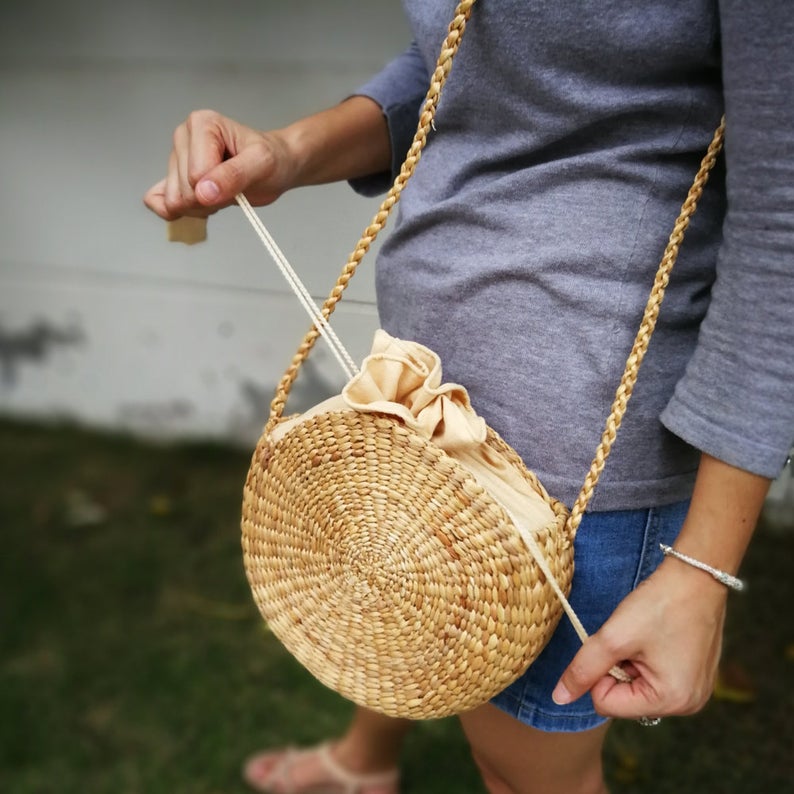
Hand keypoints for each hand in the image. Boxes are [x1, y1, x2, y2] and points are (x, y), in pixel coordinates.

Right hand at [143, 109, 297, 220]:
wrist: (275, 168)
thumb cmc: (271, 160)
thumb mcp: (262, 165)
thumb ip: (234, 176)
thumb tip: (204, 192)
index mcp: (202, 124)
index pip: (196, 174)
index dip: (219, 187)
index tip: (239, 178)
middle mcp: (183, 137)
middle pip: (183, 190)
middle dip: (210, 199)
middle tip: (232, 187)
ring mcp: (174, 158)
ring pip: (174, 201)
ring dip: (202, 207)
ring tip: (222, 191)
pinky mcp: (170, 178)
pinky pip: (158, 203)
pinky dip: (182, 213)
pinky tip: (203, 204)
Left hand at [552, 558, 727, 718]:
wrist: (696, 575)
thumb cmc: (659, 604)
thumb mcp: (614, 637)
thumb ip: (583, 669)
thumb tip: (560, 698)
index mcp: (671, 701)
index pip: (607, 704)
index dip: (599, 673)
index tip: (614, 644)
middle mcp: (688, 705)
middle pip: (623, 699)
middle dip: (618, 668)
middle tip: (632, 639)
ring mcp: (695, 691)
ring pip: (637, 686)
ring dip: (630, 662)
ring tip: (646, 636)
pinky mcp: (695, 676)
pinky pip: (655, 677)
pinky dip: (646, 659)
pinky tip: (657, 637)